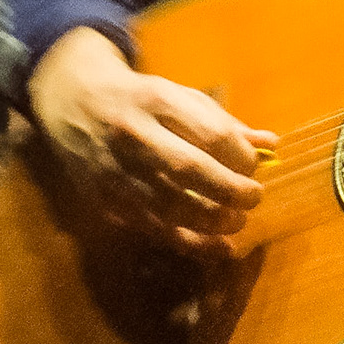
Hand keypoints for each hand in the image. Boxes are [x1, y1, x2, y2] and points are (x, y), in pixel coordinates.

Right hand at [28, 27, 277, 255]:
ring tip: (237, 222)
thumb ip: (222, 122)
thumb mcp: (179, 96)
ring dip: (211, 221)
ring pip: (167, 206)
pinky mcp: (103, 200)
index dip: (240, 156)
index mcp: (157, 101)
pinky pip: (151, 228)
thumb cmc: (139, 99)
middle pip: (188, 170)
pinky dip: (188, 242)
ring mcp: (113, 171)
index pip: (209, 134)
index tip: (255, 166)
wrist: (72, 102)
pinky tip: (217, 247)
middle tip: (253, 198)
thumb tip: (271, 144)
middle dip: (229, 190)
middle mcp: (132, 135)